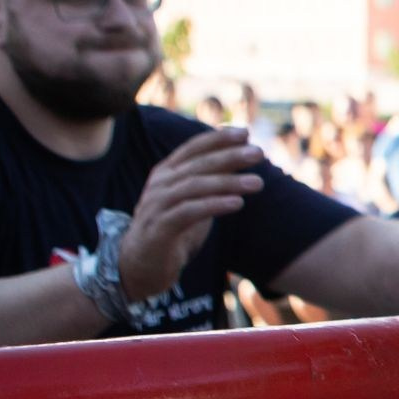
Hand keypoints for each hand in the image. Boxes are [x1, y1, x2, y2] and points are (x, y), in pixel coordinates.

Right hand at [118, 129, 265, 301]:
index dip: (218, 138)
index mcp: (167, 173)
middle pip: (198, 164)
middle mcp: (160, 185)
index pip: (193, 148)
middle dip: (229, 156)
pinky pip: (189, 212)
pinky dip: (214, 205)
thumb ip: (213, 181)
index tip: (246, 132)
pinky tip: (237, 203)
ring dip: (228, 182)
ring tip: (257, 183)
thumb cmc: (172, 228)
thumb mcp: (194, 200)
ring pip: (195, 186)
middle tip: (259, 153)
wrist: (140, 266)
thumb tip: (244, 160)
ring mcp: (157, 206)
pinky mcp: (159, 229)